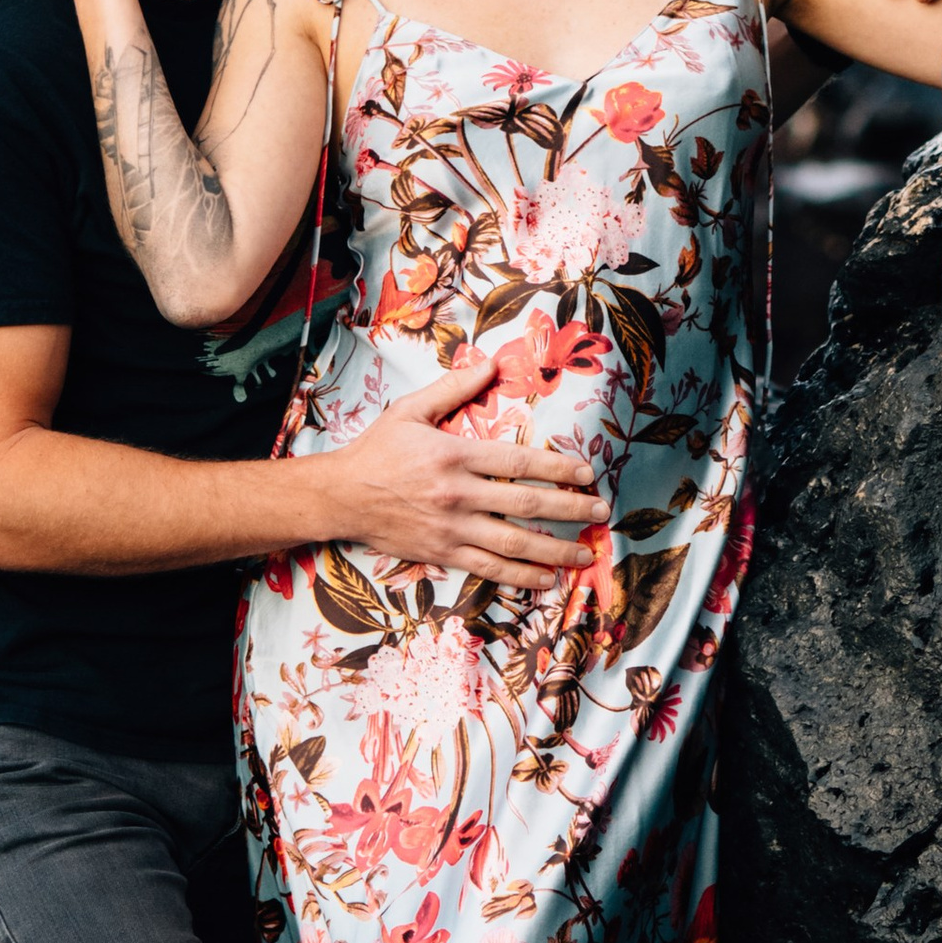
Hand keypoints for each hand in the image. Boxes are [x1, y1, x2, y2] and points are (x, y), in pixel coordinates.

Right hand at [324, 360, 608, 589]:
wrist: (339, 496)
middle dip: (570, 510)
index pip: (518, 463)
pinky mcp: (441, 554)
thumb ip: (454, 388)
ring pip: (512, 545)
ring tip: (586, 554)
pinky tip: (546, 579)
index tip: (587, 473)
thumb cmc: (377, 450)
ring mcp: (450, 529)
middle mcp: (457, 495)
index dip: (558, 469)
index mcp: (454, 456)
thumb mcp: (411, 410)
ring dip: (554, 551)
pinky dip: (520, 576)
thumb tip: (492, 363)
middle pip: (525, 506)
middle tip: (602, 513)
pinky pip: (488, 569)